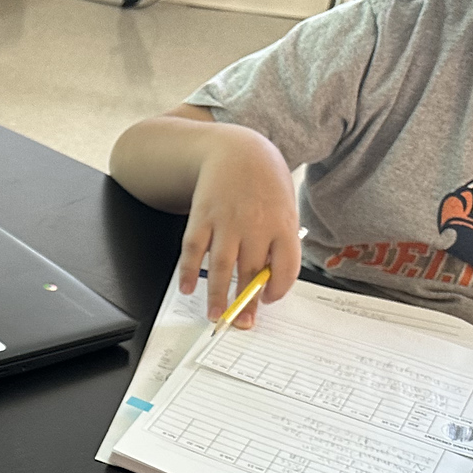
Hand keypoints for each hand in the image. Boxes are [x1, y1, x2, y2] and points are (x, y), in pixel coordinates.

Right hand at [178, 125, 301, 326]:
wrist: (238, 150)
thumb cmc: (264, 182)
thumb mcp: (284, 207)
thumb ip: (278, 241)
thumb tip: (267, 280)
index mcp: (282, 224)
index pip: (285, 268)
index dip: (277, 290)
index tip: (267, 301)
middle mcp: (255, 224)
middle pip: (251, 273)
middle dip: (245, 303)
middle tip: (240, 322)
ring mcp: (226, 221)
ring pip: (222, 267)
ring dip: (217, 296)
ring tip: (215, 315)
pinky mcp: (202, 217)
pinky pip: (194, 250)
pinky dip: (189, 272)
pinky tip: (187, 288)